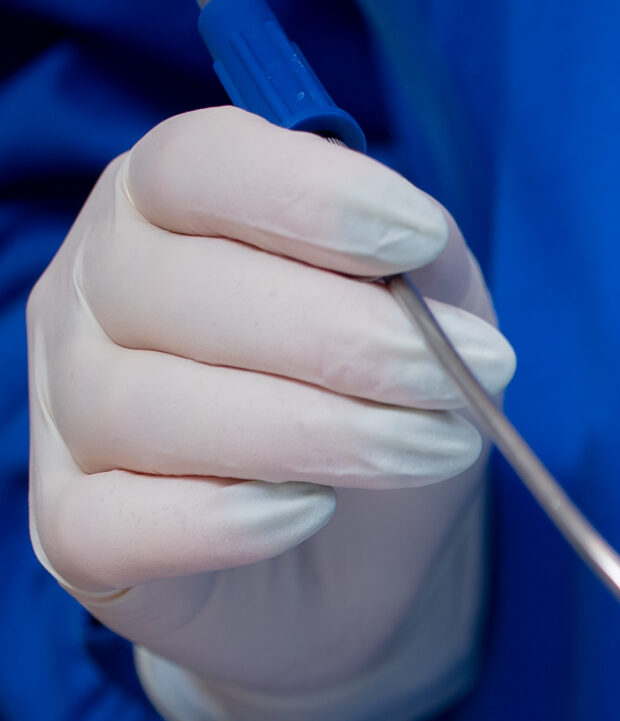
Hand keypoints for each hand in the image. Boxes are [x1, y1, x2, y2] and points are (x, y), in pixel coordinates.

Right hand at [26, 106, 513, 720]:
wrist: (359, 555)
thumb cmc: (382, 400)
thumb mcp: (430, 313)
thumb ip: (423, 271)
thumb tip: (418, 260)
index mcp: (165, 204)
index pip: (192, 165)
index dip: (306, 196)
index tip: (418, 242)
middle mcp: (93, 292)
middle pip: (168, 284)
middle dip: (336, 336)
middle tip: (451, 383)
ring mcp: (66, 410)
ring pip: (141, 406)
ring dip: (307, 431)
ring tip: (426, 451)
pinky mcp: (72, 528)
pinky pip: (110, 521)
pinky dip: (218, 519)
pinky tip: (308, 511)